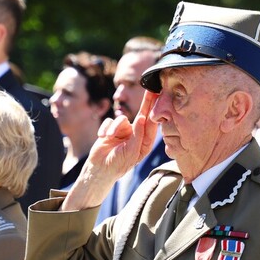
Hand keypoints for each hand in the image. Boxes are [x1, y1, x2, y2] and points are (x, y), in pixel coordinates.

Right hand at [63, 90, 157, 209]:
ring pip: (122, 119)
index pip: (152, 124)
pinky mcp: (110, 130)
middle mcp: (135, 135)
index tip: (159, 97)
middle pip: (142, 115)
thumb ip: (138, 135)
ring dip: (114, 127)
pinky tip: (102, 138)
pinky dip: (105, 129)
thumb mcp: (132, 151)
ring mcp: (123, 132)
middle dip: (146, 103)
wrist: (99, 170)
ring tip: (109, 136)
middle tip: (152, 89)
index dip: (155, 110)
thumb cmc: (118, 164)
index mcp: (144, 142)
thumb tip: (143, 118)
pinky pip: (109, 122)